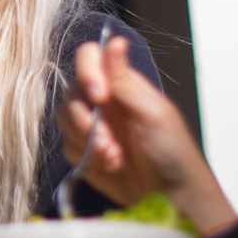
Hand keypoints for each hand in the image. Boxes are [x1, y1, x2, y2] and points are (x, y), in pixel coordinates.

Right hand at [56, 37, 237, 232]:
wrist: (169, 195)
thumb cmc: (173, 150)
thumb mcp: (152, 112)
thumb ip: (125, 80)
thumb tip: (115, 41)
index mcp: (122, 85)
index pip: (90, 58)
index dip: (87, 72)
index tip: (99, 95)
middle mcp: (103, 102)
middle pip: (71, 91)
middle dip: (86, 118)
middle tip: (109, 140)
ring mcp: (92, 127)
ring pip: (64, 118)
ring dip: (87, 139)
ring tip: (114, 155)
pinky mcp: (83, 152)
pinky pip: (68, 147)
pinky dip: (86, 157)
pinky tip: (111, 165)